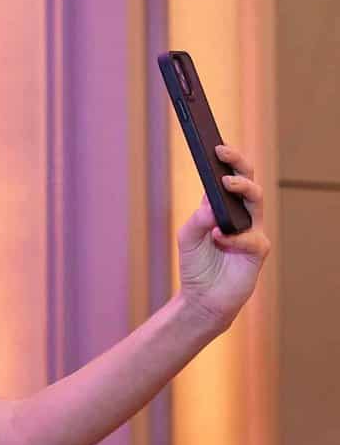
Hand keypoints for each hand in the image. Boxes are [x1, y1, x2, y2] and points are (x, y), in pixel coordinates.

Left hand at [175, 145, 270, 329]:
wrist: (203, 297)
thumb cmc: (196, 264)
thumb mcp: (187, 238)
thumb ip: (196, 220)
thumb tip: (211, 206)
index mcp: (222, 207)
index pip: (228, 177)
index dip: (226, 161)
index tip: (215, 146)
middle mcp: (241, 214)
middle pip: (247, 182)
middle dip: (237, 164)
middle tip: (222, 153)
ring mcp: (252, 230)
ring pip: (256, 201)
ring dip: (242, 189)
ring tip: (225, 184)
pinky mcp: (257, 251)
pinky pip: (251, 238)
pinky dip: (234, 237)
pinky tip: (219, 237)